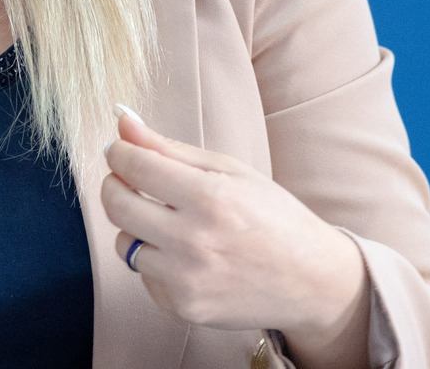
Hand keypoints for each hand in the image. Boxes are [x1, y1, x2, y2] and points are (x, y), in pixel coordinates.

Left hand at [102, 109, 369, 368]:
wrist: (313, 282)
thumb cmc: (273, 217)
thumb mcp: (231, 170)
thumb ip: (169, 148)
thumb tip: (120, 120)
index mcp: (210, 197)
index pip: (133, 166)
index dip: (120, 152)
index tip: (123, 151)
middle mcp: (194, 241)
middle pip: (117, 205)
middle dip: (115, 185)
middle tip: (132, 181)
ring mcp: (187, 280)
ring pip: (124, 243)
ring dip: (137, 227)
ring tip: (169, 222)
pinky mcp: (184, 309)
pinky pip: (144, 275)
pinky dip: (156, 261)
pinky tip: (186, 255)